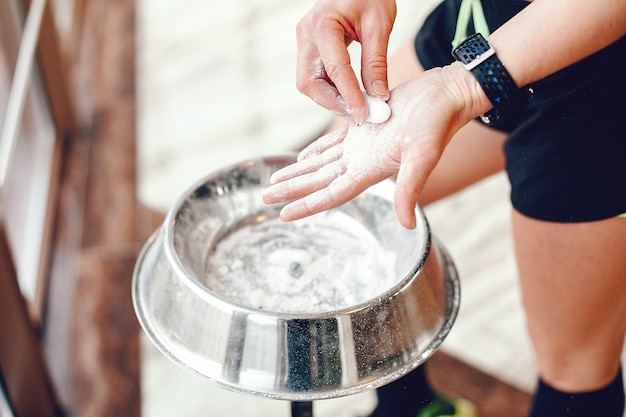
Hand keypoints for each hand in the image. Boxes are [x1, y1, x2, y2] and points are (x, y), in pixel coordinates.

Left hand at [263, 65, 479, 228]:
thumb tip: (406, 225)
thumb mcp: (422, 155)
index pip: (331, 194)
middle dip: (292, 189)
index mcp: (371, 170)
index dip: (307, 205)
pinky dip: (315, 151)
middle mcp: (363, 162)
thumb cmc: (437, 122)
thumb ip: (409, 189)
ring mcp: (362, 145)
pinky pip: (332, 143)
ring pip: (321, 164)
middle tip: (265, 197)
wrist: (447, 94)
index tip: (282, 214)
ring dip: (299, 172)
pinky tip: (302, 157)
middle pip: (319, 181)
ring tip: (277, 179)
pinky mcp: (363, 126)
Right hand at [295, 0, 396, 123]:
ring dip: (331, 100)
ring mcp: (304, 42)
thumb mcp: (379, 25)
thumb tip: (378, 96)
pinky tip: (350, 97)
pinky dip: (332, 90)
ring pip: (309, 83)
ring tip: (357, 109)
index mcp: (323, 23)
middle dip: (332, 103)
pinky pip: (315, 77)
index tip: (364, 114)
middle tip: (358, 116)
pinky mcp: (309, 49)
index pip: (335, 68)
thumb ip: (376, 62)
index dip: (349, 95)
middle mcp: (306, 34)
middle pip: (309, 82)